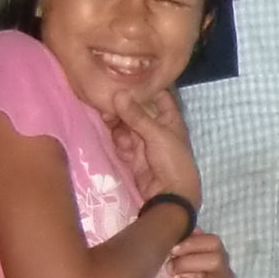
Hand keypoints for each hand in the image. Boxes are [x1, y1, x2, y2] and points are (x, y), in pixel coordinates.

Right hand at [106, 85, 203, 206]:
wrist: (170, 196)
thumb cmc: (172, 161)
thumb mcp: (156, 135)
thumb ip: (136, 115)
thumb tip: (117, 93)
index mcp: (169, 117)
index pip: (156, 94)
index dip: (142, 87)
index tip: (121, 81)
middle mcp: (156, 126)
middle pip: (134, 110)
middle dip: (121, 111)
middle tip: (106, 112)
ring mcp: (144, 141)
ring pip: (125, 127)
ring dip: (119, 130)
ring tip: (117, 134)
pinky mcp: (134, 155)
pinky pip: (122, 144)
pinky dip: (121, 146)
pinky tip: (125, 152)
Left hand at [169, 231, 233, 277]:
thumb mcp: (177, 259)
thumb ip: (183, 243)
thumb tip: (190, 228)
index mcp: (215, 255)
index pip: (214, 242)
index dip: (193, 243)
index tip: (173, 250)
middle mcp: (224, 271)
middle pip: (217, 259)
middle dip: (188, 263)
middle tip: (171, 269)